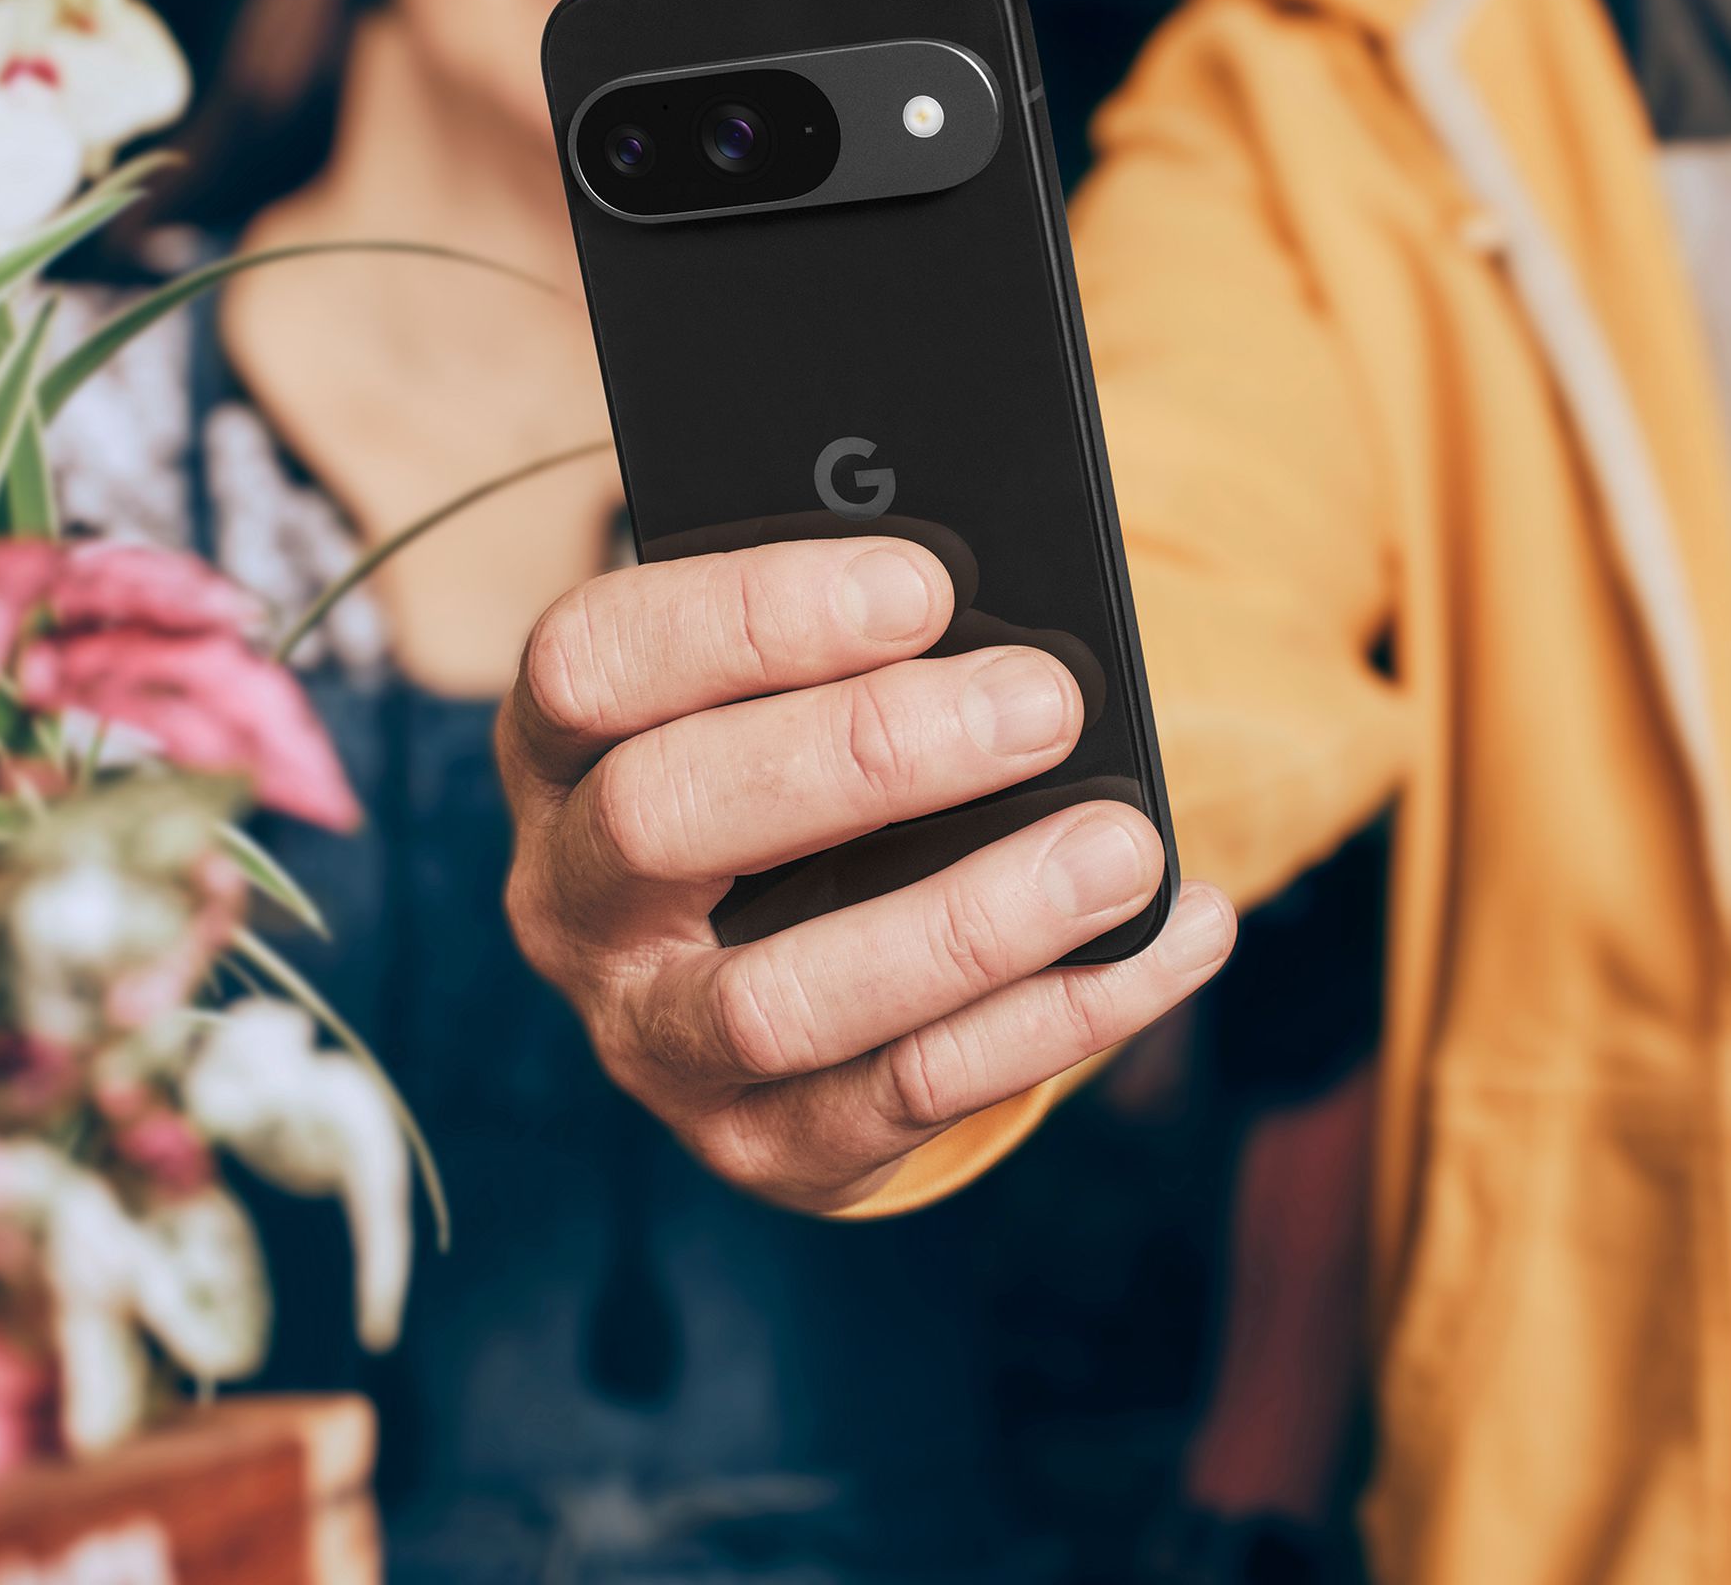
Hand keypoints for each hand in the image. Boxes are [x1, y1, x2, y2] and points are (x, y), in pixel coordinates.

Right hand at [496, 536, 1236, 1212]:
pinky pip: (907, 1096)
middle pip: (665, 818)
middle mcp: (570, 899)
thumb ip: (857, 637)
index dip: (748, 618)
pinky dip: (1057, 1018)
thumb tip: (999, 611)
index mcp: (559, 747)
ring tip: (1122, 850)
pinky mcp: (763, 1143)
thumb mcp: (790, 676)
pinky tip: (1171, 936)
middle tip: (1043, 703)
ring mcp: (652, 1039)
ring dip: (968, 923)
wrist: (779, 938)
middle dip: (864, 754)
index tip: (924, 588)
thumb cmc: (802, 746)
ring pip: (778, 1001)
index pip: (594, 663)